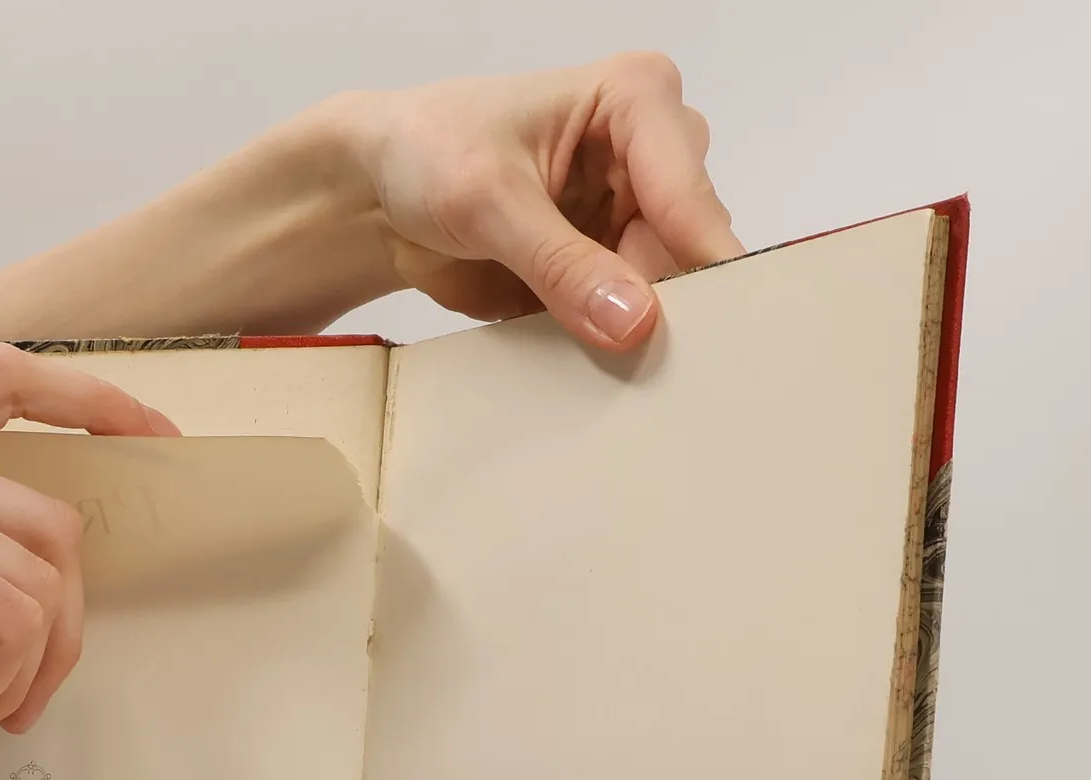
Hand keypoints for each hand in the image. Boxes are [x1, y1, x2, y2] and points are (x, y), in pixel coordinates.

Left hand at [333, 53, 740, 349]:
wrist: (380, 192)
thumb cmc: (429, 153)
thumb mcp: (489, 203)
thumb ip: (562, 264)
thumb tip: (633, 320)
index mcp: (636, 100)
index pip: (687, 191)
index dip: (702, 262)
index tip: (710, 329)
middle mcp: (650, 155)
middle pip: (689, 247)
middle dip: (669, 306)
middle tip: (651, 366)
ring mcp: (632, 215)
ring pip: (665, 291)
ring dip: (636, 334)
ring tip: (606, 367)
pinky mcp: (607, 266)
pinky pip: (625, 319)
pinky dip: (606, 347)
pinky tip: (584, 365)